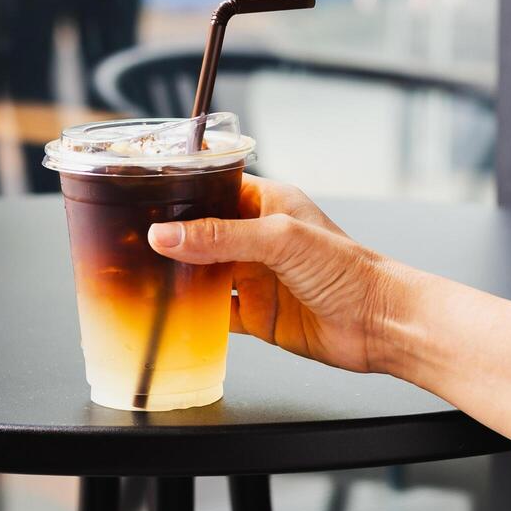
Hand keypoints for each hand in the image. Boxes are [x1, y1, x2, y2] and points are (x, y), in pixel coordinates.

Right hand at [147, 176, 412, 373]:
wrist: (380, 324)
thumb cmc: (350, 270)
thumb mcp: (280, 240)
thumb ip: (220, 237)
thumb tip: (166, 235)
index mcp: (268, 203)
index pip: (214, 187)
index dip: (181, 191)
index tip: (144, 197)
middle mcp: (258, 238)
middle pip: (201, 232)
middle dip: (171, 236)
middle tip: (130, 238)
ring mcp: (256, 277)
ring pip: (203, 271)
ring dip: (178, 274)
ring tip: (139, 272)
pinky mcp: (258, 315)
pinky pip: (216, 311)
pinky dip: (193, 312)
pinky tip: (171, 310)